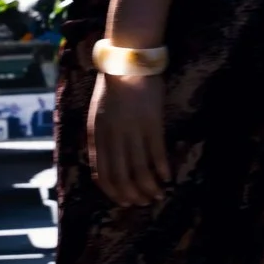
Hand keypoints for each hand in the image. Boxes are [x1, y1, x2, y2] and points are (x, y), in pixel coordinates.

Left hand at [88, 70, 169, 205]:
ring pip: (139, 170)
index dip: (113, 192)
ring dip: (148, 187)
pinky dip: (162, 170)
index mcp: (96, 135)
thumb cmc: (113, 87)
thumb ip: (100, 139)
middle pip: (121, 176)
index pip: (102, 173)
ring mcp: (132, 130)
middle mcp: (113, 137)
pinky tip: (167, 177)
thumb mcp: (97, 114)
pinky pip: (156, 154)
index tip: (123, 201)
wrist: (127, 61)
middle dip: (132, 194)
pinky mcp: (151, 123)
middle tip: (142, 203)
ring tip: (157, 195)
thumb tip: (105, 165)